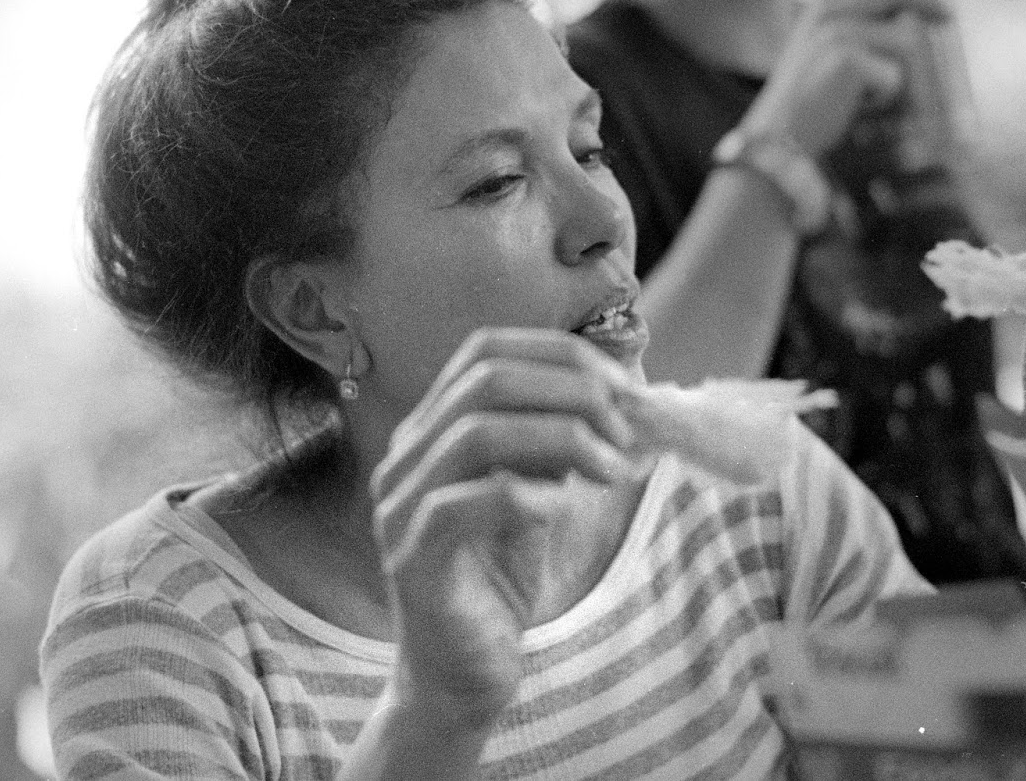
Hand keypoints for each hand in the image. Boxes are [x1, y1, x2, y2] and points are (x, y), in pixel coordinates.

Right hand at [369, 328, 640, 726]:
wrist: (460, 677)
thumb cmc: (498, 580)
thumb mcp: (536, 493)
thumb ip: (557, 443)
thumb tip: (621, 394)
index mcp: (432, 428)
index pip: (486, 349)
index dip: (560, 353)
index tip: (624, 384)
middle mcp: (406, 456)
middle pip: (485, 378)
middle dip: (570, 390)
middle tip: (626, 426)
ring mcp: (400, 505)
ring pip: (476, 432)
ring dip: (562, 438)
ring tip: (613, 469)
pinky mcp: (412, 558)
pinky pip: (464, 505)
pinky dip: (526, 495)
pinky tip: (564, 509)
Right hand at [740, 0, 952, 156]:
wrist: (780, 137)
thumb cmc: (810, 104)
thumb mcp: (828, 56)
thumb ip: (859, 31)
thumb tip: (912, 20)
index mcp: (821, 5)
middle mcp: (826, 11)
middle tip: (952, 14)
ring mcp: (835, 31)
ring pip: (903, 39)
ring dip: (908, 70)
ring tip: (882, 95)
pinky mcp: (846, 58)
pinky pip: (893, 74)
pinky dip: (888, 95)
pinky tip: (863, 108)